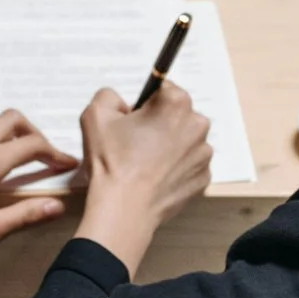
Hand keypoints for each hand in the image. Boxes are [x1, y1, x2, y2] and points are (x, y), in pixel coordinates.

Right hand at [74, 83, 211, 271]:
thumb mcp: (95, 114)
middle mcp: (197, 125)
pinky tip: (154, 176)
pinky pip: (188, 164)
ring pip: (185, 140)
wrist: (124, 208)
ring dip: (169, 145)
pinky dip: (175, 167)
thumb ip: (108, 95)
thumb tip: (120, 101)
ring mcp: (203, 154)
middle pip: (177, 114)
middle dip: (160, 123)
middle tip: (136, 142)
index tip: (134, 118)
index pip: (163, 88)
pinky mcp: (203, 177)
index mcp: (176, 103)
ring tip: (144, 162)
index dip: (145, 103)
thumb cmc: (112, 162)